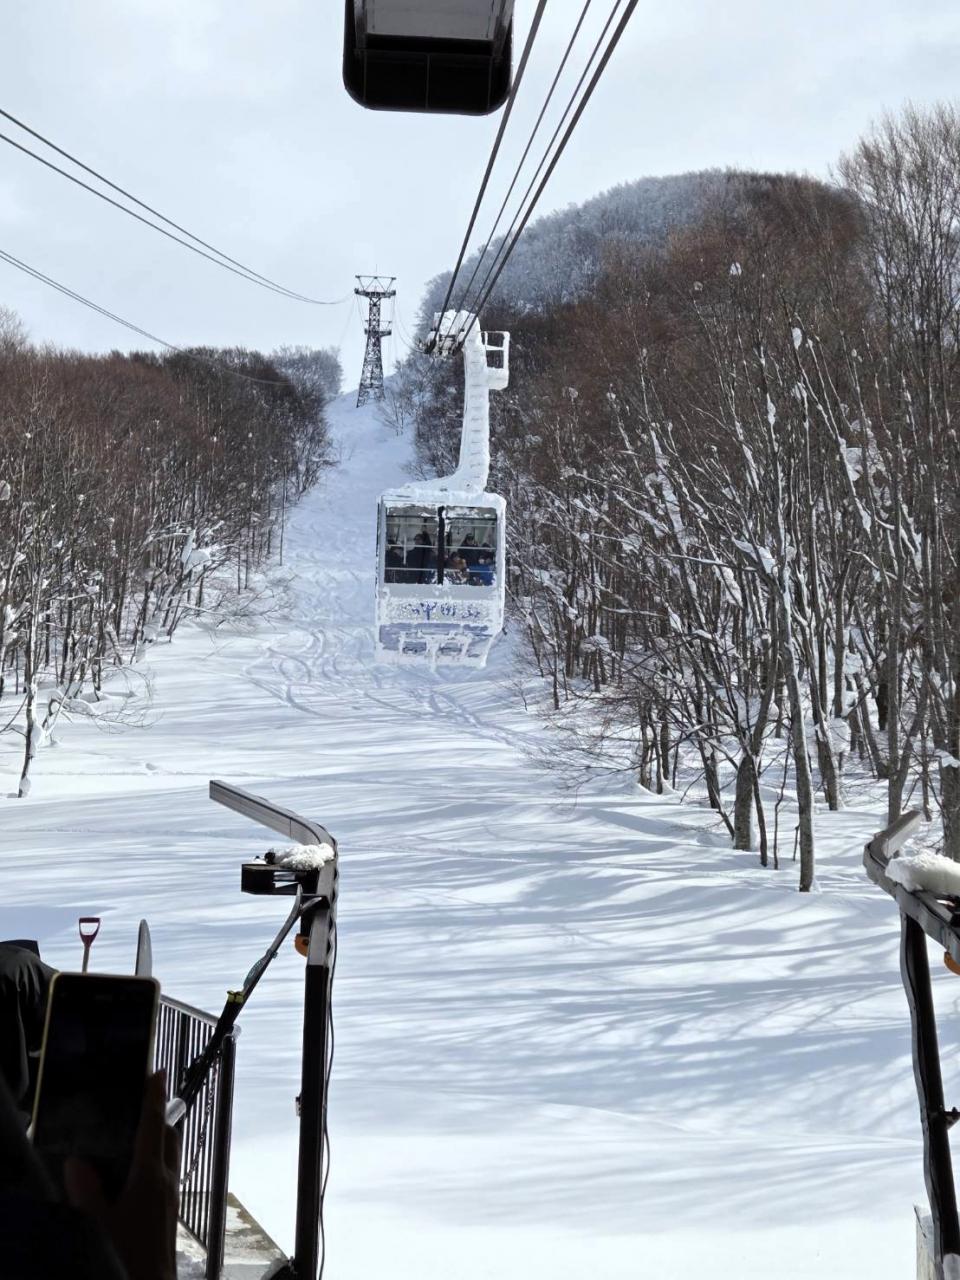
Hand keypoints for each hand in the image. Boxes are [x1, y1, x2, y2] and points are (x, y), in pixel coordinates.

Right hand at [64, 1070, 181, 1279]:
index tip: (158, 1071)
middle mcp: (167, 1181)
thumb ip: (87, 1192)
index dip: (154, 1097)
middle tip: (141, 1102)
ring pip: (170, 1156)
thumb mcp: (99, 1225)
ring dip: (158, 1140)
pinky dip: (155, 1163)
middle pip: (168, 1136)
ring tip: (135, 1136)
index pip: (153, 1126)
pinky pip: (166, 1175)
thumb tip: (77, 1161)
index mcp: (151, 1177)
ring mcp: (172, 1197)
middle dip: (157, 1116)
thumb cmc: (128, 1258)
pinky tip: (134, 1177)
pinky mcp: (170, 1212)